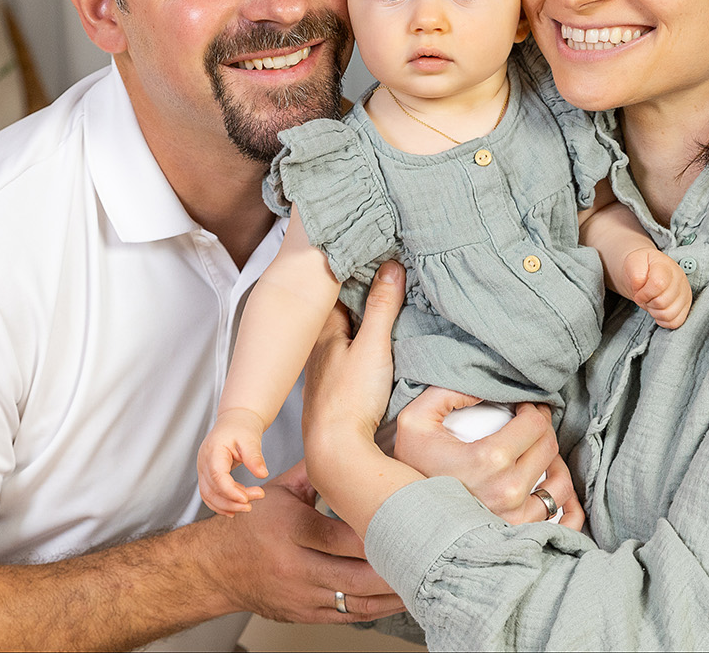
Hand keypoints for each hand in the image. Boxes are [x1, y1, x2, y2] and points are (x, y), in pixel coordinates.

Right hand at [197, 409, 268, 515]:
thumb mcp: (251, 438)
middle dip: (231, 501)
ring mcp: (202, 469)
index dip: (230, 490)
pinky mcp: (207, 475)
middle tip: (254, 502)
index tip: (246, 499)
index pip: (217, 476)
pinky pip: (209, 494)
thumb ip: (254, 457)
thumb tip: (263, 474)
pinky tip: (235, 508)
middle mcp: (203, 461)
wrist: (235, 420)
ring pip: (208, 495)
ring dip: (226, 505)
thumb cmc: (242, 427)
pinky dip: (221, 503)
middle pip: (211, 489)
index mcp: (213, 450)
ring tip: (248, 507)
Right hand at [205, 461, 404, 621]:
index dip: (375, 534)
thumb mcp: (280, 490)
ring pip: (354, 601)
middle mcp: (294, 566)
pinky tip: (398, 600)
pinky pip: (347, 616)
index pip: (339, 536)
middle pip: (353, 574)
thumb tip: (353, 445)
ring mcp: (300, 595)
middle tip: (426, 555)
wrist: (215, 568)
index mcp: (290, 529)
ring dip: (390, 594)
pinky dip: (376, 609)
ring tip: (422, 579)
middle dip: (392, 568)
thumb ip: (317, 471)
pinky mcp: (304, 614)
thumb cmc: (250, 526)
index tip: (405, 525)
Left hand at [304, 260, 424, 534]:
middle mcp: (317, 350)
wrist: (335, 453)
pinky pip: (344, 359)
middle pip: (336, 314)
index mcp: (323, 332)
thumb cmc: (350, 400)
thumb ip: (382, 307)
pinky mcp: (332, 395)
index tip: (369, 255)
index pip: (332, 291)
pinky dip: (357, 347)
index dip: (350, 272)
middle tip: (380, 276)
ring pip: (340, 338)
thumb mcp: (373, 346)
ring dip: (357, 324)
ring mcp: (322, 373)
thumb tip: (391, 267)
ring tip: (381, 308)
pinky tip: (370, 352)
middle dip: (355, 297)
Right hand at [395, 389, 583, 529]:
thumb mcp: (416, 419)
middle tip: (530, 423)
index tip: (524, 406)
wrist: (399, 519)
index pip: (535, 424)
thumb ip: (447, 392)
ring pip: (560, 484)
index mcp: (488, 459)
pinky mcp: (519, 537)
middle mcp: (508, 492)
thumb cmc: (408, 469)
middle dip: (543, 428)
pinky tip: (550, 487)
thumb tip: (483, 385)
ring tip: (536, 453)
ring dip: (554, 462)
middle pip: (549, 448)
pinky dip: (565, 504)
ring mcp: (516, 519)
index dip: (533, 408)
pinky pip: (562, 521)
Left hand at [625, 246, 691, 328]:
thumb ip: (635, 272)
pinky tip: (658, 310)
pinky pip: (675, 322)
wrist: (646, 271)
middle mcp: (679, 278)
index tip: (638, 294)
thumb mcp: (633, 262)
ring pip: (669, 314)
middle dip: (648, 303)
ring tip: (652, 303)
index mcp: (666, 266)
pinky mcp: (686, 306)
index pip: (658, 284)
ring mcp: (685, 293)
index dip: (644, 293)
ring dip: (655, 312)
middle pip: (663, 302)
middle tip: (645, 297)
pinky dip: (663, 320)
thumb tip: (640, 286)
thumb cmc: (641, 267)